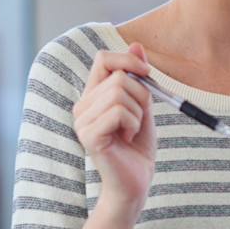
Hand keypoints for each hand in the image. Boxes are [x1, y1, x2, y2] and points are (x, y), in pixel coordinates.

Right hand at [73, 43, 156, 217]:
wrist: (135, 184)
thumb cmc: (138, 148)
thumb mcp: (142, 106)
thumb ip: (138, 78)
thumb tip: (135, 45)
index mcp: (92, 96)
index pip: (104, 59)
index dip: (128, 60)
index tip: (146, 75)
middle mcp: (82, 106)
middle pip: (119, 76)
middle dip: (142, 95)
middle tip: (139, 119)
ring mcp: (82, 121)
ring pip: (120, 93)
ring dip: (138, 112)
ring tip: (132, 131)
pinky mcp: (89, 136)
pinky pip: (119, 112)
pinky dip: (133, 124)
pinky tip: (128, 139)